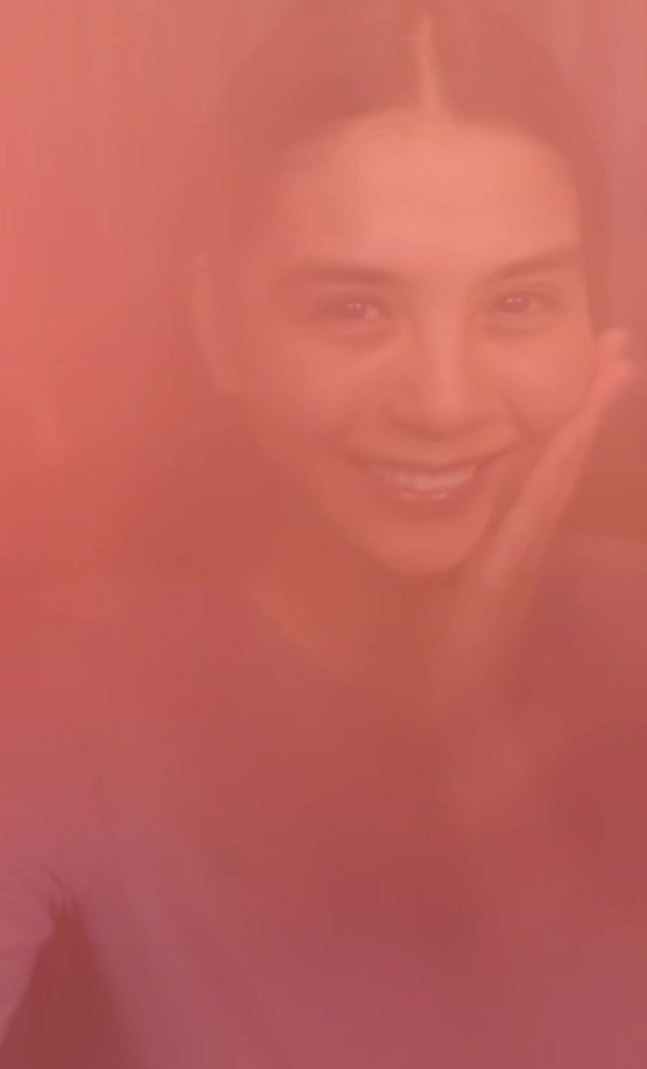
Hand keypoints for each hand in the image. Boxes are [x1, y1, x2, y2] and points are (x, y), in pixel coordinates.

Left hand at [428, 327, 637, 712]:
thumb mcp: (450, 591)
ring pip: (560, 472)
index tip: (590, 368)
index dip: (567, 417)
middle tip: (619, 347)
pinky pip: (535, 505)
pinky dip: (558, 462)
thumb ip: (463, 557)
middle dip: (590, 400)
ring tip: (613, 368)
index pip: (542, 466)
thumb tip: (454, 514)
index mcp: (511, 540)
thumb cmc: (451, 660)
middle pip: (563, 458)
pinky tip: (574, 427)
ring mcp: (520, 553)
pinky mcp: (503, 571)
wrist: (455, 721)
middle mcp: (524, 540)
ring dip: (585, 416)